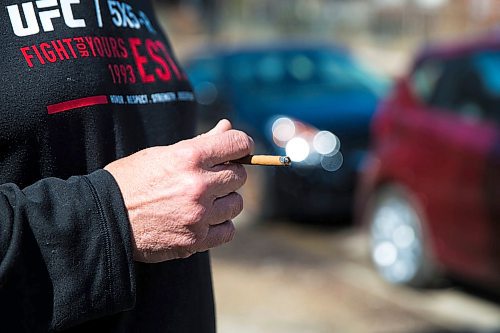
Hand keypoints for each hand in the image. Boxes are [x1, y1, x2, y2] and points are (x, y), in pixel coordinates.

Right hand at [104, 119, 252, 262]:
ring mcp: (198, 215)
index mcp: (189, 157)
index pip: (237, 143)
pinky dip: (220, 225)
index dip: (241, 145)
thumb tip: (228, 127)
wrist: (104, 217)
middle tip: (209, 178)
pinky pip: (228, 231)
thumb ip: (200, 142)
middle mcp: (198, 185)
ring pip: (236, 204)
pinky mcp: (195, 240)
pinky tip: (203, 220)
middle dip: (228, 174)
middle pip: (240, 175)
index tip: (237, 150)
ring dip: (225, 201)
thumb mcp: (162, 153)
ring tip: (203, 201)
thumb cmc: (132, 179)